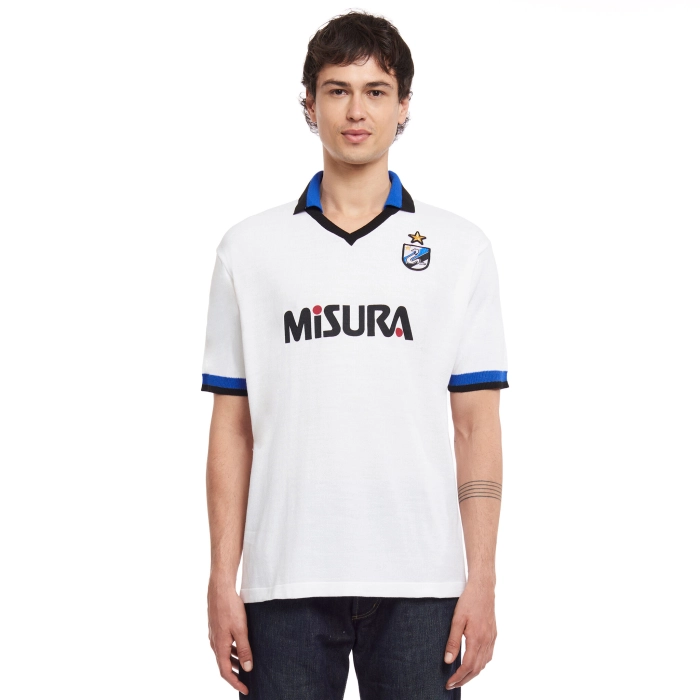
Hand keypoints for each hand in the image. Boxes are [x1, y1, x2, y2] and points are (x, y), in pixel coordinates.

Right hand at [207, 574, 252, 694]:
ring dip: (234, 661)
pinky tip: (241, 646)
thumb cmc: (230, 607)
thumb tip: (247, 668)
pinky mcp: (217, 627)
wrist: (220, 588)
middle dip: (235, 674)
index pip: (226, 672)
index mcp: (219, 646)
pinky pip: (224, 644)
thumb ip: (244, 649)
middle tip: (248, 679)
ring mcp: (215, 634)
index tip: (246, 689)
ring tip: (247, 665)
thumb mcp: (241, 629)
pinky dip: (232, 650)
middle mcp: (214, 642)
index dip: (236, 682)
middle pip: (224, 664)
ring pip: (224, 654)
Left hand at [443, 578, 496, 689]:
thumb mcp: (457, 619)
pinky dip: (480, 664)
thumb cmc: (468, 601)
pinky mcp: (493, 635)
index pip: (467, 666)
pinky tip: (474, 664)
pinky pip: (488, 656)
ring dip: (472, 674)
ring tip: (461, 677)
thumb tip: (448, 660)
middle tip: (452, 685)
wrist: (483, 589)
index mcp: (476, 639)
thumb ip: (453, 641)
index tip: (448, 683)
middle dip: (464, 680)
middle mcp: (486, 641)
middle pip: (476, 669)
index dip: (458, 677)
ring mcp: (491, 639)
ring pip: (484, 664)